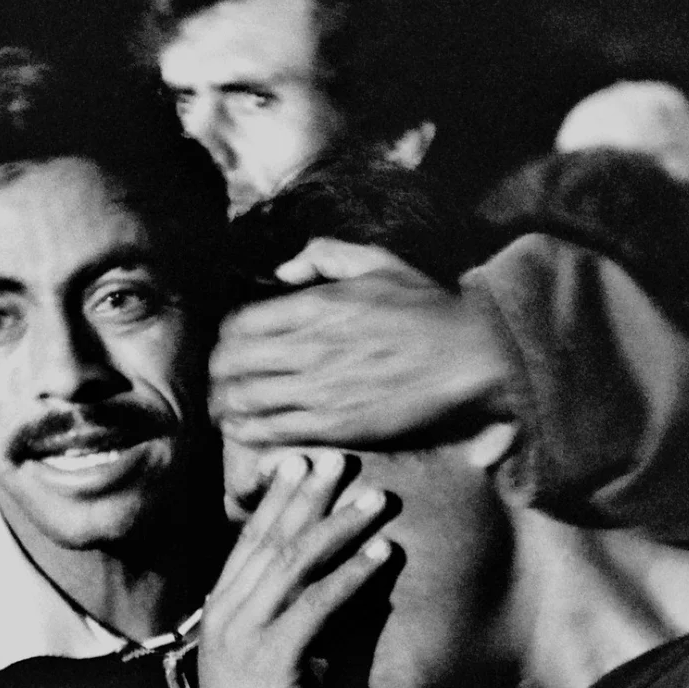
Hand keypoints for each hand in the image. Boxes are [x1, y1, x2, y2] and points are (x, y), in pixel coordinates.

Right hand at [198, 451, 390, 687]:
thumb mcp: (261, 664)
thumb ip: (282, 624)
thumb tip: (324, 591)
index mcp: (218, 612)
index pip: (249, 542)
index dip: (278, 500)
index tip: (302, 464)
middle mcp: (226, 615)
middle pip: (272, 540)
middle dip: (308, 497)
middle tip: (339, 460)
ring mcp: (245, 635)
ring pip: (295, 564)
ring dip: (340, 526)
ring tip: (375, 499)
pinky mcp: (274, 658)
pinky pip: (318, 604)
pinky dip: (352, 574)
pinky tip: (381, 554)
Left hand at [213, 243, 513, 499]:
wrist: (470, 359)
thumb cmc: (427, 308)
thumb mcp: (379, 262)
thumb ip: (323, 255)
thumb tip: (280, 272)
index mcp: (316, 306)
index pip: (239, 322)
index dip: (224, 336)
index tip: (228, 343)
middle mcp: (309, 348)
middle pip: (231, 363)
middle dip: (217, 371)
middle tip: (218, 378)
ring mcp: (319, 389)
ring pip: (244, 399)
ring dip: (224, 404)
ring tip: (222, 407)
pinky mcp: (334, 425)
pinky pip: (272, 431)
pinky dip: (247, 432)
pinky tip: (243, 430)